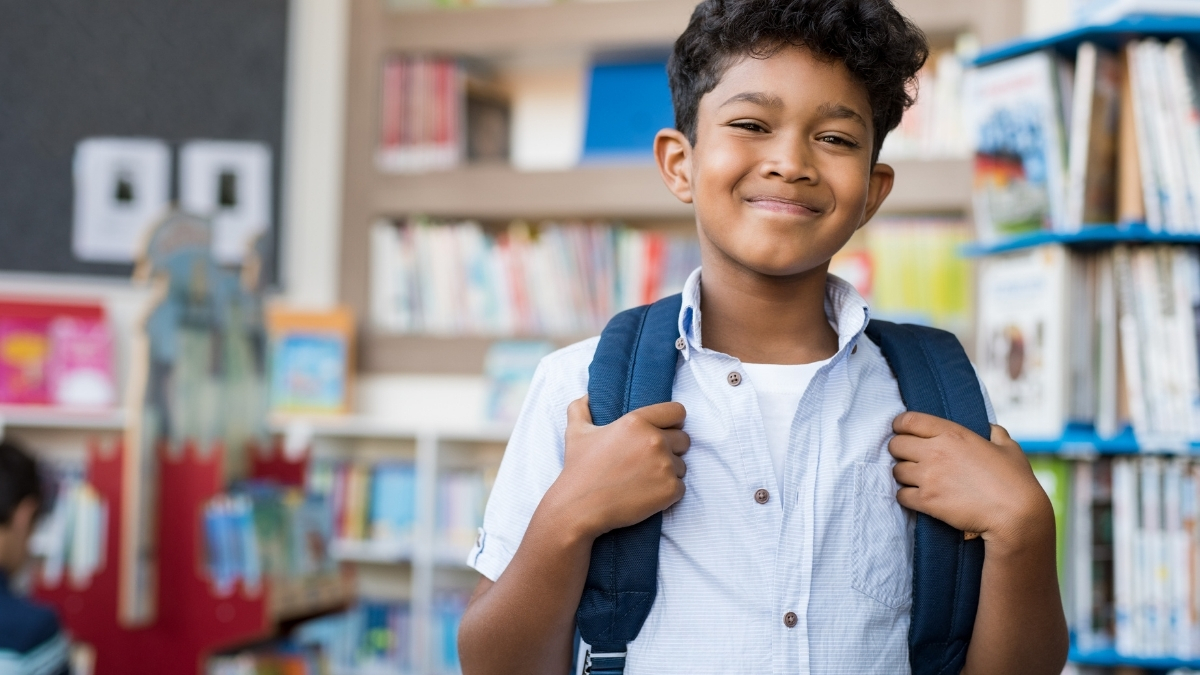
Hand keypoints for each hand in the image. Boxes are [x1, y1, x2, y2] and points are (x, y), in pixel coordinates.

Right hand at [547, 396, 689, 539]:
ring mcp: (664, 466)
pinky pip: (680, 488)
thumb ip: (581, 408)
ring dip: (668, 472)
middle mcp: (654, 440)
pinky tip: (647, 494)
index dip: (672, 422)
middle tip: (648, 462)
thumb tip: (587, 396)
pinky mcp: (670, 490)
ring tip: (643, 480)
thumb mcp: (576, 433)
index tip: (664, 432)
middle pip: (684, 439)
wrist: (579, 508)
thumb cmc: (579, 470)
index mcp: (637, 421)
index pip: (677, 411)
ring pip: (682, 466)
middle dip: (671, 449)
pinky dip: (668, 493)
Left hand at [888, 412, 1052, 550]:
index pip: (908, 420)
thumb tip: (990, 429)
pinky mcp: (926, 501)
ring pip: (896, 470)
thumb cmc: (1016, 481)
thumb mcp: (1009, 448)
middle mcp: (935, 451)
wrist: (1015, 515)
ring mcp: (929, 477)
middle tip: (910, 458)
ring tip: (917, 479)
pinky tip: (918, 497)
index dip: (901, 426)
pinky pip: (901, 495)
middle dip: (900, 451)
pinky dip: (906, 496)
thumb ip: (995, 434)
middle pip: (895, 445)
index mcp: (952, 433)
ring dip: (904, 475)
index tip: (902, 431)